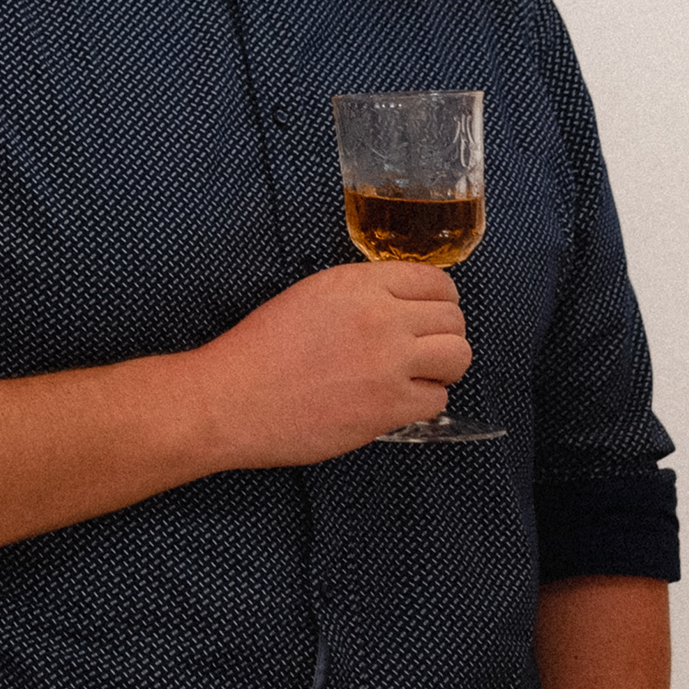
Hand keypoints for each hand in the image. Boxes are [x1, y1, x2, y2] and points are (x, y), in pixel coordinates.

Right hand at [187, 259, 470, 466]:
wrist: (231, 399)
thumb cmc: (258, 351)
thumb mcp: (307, 297)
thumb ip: (359, 296)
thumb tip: (403, 308)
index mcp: (356, 284)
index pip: (436, 281)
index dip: (439, 300)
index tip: (428, 316)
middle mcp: (380, 317)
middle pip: (454, 320)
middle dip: (443, 336)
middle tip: (420, 352)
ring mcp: (389, 363)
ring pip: (458, 358)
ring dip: (443, 369)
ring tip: (416, 377)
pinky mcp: (390, 406)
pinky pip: (438, 400)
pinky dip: (422, 402)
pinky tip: (392, 402)